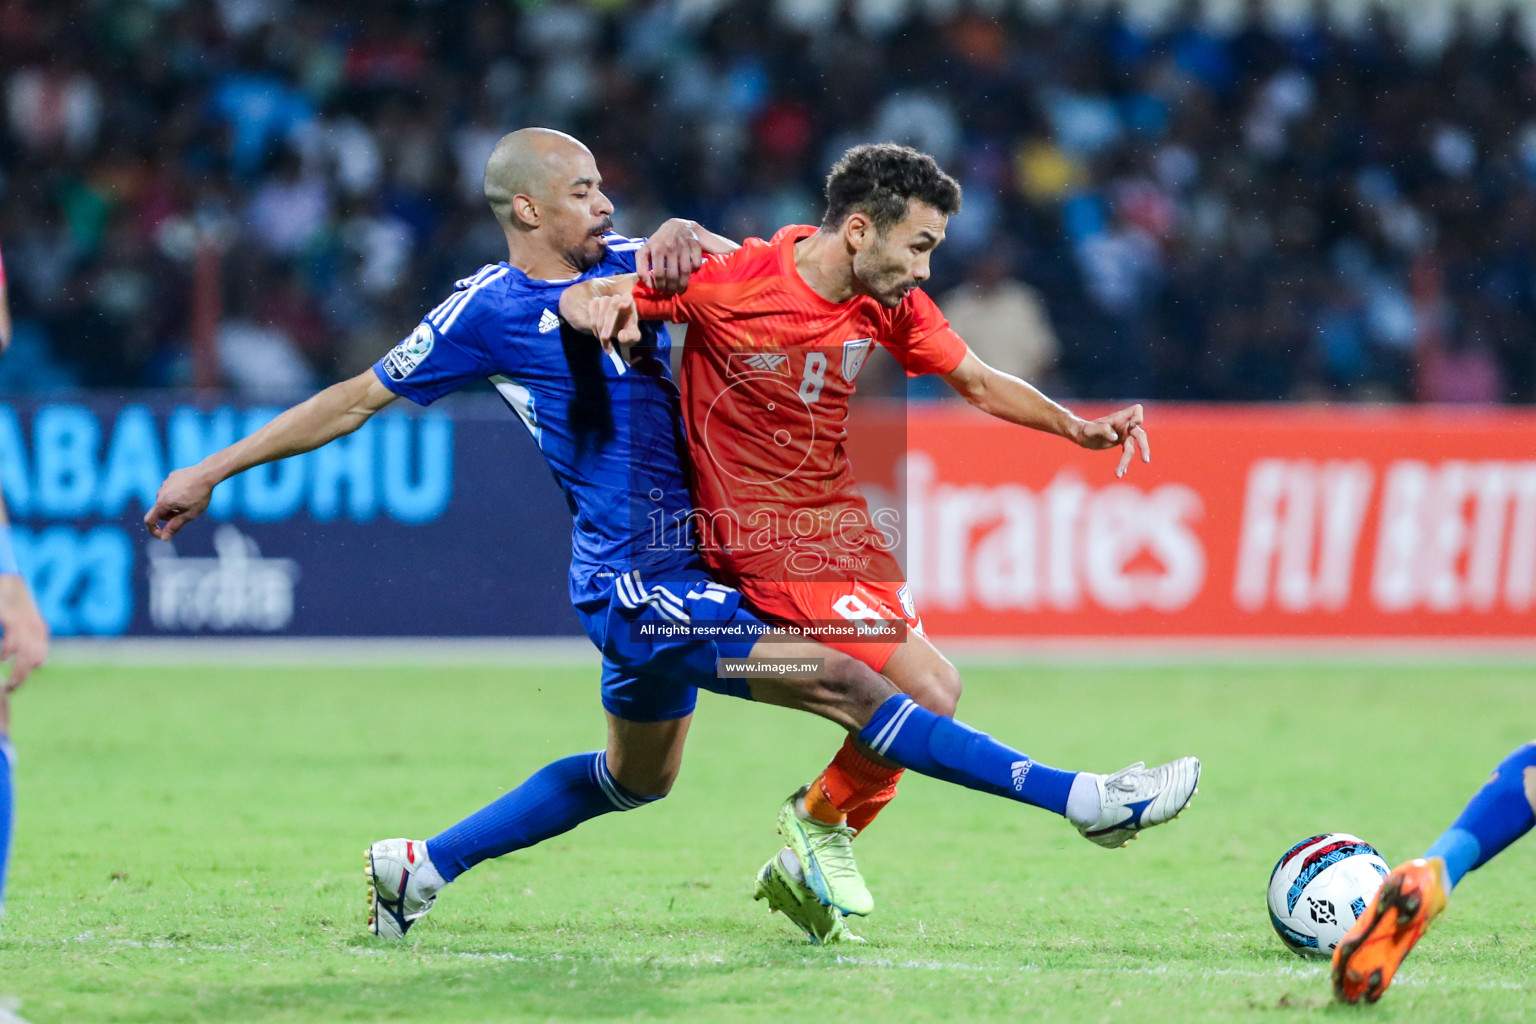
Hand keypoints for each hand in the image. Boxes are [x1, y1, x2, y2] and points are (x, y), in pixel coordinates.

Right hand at [0, 574, 47, 693]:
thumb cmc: (11, 603)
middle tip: (11, 688)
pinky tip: (3, 656)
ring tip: (9, 681)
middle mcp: (35, 628)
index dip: (27, 672)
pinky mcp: (13, 618)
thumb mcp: (23, 622)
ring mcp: (26, 623)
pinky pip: (15, 640)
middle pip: (34, 659)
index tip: (15, 685)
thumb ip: (24, 639)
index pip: (39, 658)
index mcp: (38, 631)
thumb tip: (35, 662)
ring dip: (18, 670)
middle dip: (22, 676)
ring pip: (27, 654)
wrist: (9, 579)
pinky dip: (8, 651)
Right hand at [144, 466, 215, 539]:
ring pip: (165, 500)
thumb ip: (175, 526)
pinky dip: (176, 495)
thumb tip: (164, 538)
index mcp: (163, 503)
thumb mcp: (190, 514)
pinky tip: (190, 491)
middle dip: (169, 516)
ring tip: (190, 501)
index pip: (149, 520)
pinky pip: (170, 490)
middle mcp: (160, 492)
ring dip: (173, 506)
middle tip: (186, 514)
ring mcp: (165, 483)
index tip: (161, 534)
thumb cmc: (200, 495)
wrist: (206, 473)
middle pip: (160, 510)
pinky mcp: (171, 477)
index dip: (153, 530)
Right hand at [589, 293, 642, 349]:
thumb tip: (621, 336)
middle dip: (607, 324)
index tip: (623, 305)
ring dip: (600, 327)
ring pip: (601, 311)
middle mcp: (618, 299)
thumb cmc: (627, 333)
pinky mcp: (595, 303)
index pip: (628, 297)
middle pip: (612, 307)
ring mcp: (605, 299)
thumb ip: (630, 336)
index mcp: (630, 304)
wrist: (616, 332)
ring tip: (604, 340)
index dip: (625, 300)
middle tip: (605, 338)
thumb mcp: (632, 337)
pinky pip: (593, 311)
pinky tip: (598, 334)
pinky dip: (594, 323)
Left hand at [636, 219, 704, 292]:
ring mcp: (683, 246)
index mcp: (656, 249)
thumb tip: (649, 284)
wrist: (678, 225)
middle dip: (671, 288)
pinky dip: (693, 272)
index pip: (658, 274)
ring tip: (679, 290)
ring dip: (682, 285)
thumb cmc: (659, 241)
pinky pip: (695, 265)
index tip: (659, 289)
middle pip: (672, 276)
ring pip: (685, 272)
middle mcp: (670, 247)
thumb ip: (641, 266)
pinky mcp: (695, 246)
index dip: (659, 285)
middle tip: (670, 292)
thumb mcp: (646, 250)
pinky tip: (688, 274)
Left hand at [1072, 403, 1150, 477]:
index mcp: (1119, 418)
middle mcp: (1124, 425)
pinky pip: (1127, 452)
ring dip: (1126, 461)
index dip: (1138, 417)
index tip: (1131, 425)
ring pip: (1132, 448)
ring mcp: (1124, 434)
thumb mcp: (1089, 430)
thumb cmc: (1084, 430)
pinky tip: (1121, 472)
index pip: (1137, 410)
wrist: (1080, 435)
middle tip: (1145, 460)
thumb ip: (1102, 429)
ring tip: (1118, 474)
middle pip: (1141, 434)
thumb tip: (1115, 437)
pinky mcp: (1121, 442)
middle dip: (1144, 447)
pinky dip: (1124, 462)